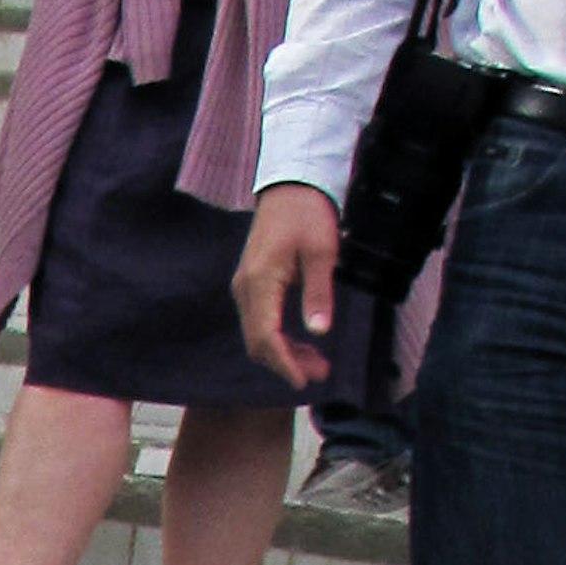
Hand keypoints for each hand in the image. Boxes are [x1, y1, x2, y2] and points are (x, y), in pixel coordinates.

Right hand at [234, 183, 340, 389]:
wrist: (290, 184)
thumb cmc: (307, 213)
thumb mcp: (321, 251)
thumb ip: (318, 292)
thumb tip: (318, 331)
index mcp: (260, 282)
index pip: (265, 336)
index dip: (284, 363)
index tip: (304, 380)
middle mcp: (245, 289)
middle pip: (257, 342)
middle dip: (286, 363)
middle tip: (320, 373)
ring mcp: (245, 287)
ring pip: (257, 335)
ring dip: (283, 353)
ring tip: (316, 362)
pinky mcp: (251, 284)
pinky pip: (259, 322)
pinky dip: (278, 338)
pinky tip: (301, 342)